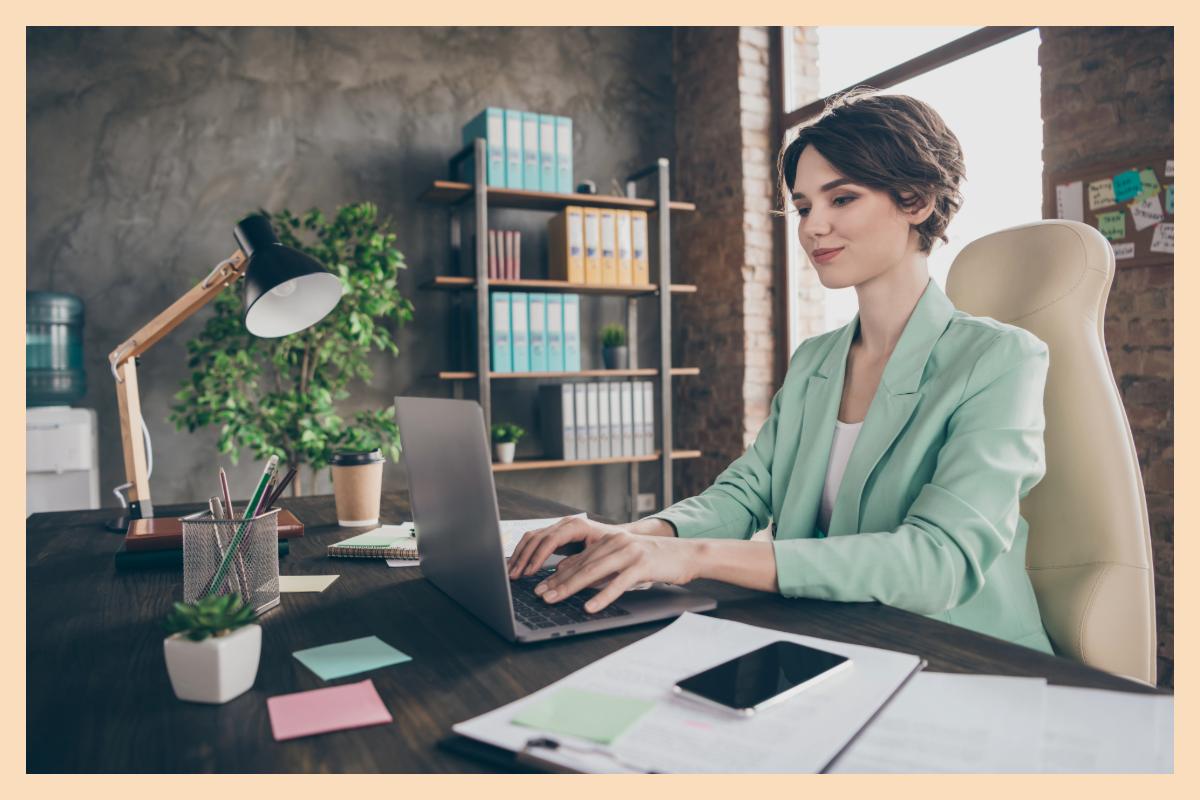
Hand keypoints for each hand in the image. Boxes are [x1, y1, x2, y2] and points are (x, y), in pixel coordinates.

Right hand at [507, 516, 624, 578]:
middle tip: (515, 575)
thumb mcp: (599, 555)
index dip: (539, 555)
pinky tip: (517, 565)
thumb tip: (560, 571)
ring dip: (520, 555)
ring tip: (511, 572)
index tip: (530, 571)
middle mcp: (565, 523)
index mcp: (576, 525)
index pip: (551, 539)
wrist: (618, 537)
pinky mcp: (555, 535)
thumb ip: (580, 561)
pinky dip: (524, 552)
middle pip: (537, 537)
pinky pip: (534, 541)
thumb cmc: (611, 546)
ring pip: (532, 537)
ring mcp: (558, 527)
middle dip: (524, 557)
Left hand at [525, 529, 701, 613]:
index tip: (540, 586)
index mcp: (610, 541)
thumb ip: (602, 565)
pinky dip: (602, 596)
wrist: (688, 554)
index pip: (577, 559)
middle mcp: (616, 543)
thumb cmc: (656, 560)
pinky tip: (590, 606)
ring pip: (594, 572)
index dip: (557, 574)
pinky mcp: (642, 565)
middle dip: (557, 581)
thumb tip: (574, 576)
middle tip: (540, 595)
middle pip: (581, 565)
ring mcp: (629, 553)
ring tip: (555, 599)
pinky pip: (618, 583)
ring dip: (571, 587)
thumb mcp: (625, 559)